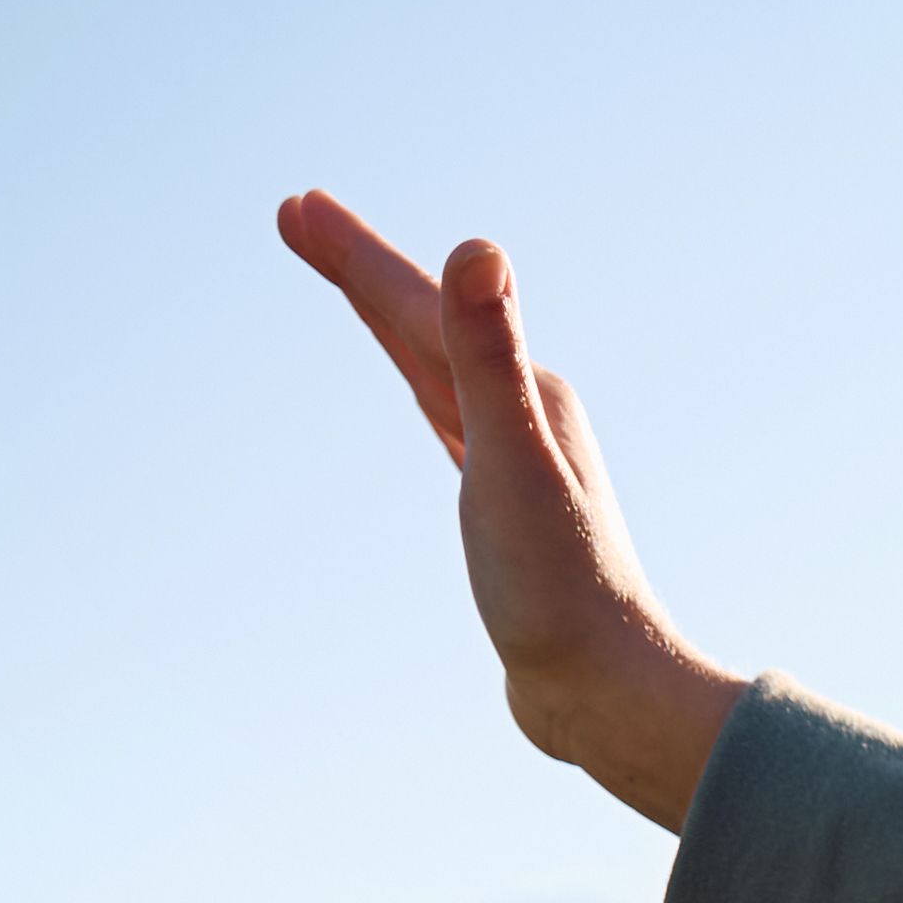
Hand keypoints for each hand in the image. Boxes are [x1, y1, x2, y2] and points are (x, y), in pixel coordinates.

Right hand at [277, 191, 740, 828]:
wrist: (608, 694)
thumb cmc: (560, 591)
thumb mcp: (512, 461)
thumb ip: (492, 355)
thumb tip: (477, 249)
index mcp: (528, 394)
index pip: (422, 305)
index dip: (355, 255)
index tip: (294, 208)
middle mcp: (531, 416)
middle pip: (428, 323)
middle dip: (363, 269)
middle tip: (297, 216)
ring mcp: (523, 464)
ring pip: (442, 371)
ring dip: (395, 324)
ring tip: (358, 291)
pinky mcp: (513, 514)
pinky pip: (457, 429)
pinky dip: (433, 398)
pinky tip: (436, 406)